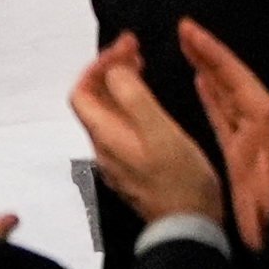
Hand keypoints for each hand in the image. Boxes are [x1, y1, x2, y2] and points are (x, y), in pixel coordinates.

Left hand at [71, 35, 224, 233]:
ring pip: (107, 113)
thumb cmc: (179, 177)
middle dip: (109, 69)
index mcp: (107, 135)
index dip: (98, 64)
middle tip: (137, 47)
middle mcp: (104, 146)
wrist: (186, 223)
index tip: (127, 44)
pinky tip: (150, 100)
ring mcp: (117, 159)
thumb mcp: (160, 131)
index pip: (82, 93)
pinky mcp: (133, 166)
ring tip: (144, 65)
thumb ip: (134, 98)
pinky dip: (130, 103)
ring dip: (120, 85)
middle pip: (92, 102)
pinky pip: (121, 126)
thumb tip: (115, 68)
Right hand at [179, 21, 268, 248]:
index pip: (237, 80)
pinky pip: (225, 115)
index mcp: (266, 124)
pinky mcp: (244, 150)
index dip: (215, 55)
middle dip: (209, 54)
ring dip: (209, 69)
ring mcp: (252, 135)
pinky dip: (213, 96)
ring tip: (189, 46)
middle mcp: (260, 123)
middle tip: (186, 29)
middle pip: (232, 79)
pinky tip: (202, 83)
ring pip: (227, 93)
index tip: (192, 32)